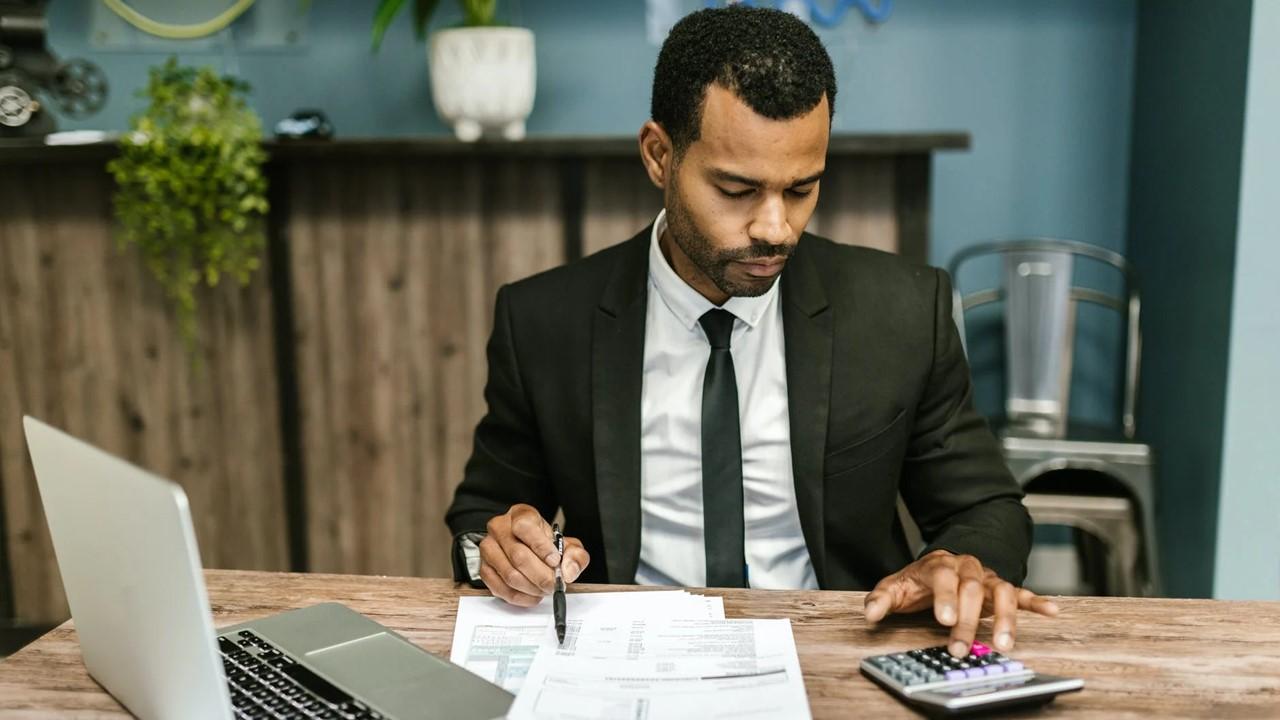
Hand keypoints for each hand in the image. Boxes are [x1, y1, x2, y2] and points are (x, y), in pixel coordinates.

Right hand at [479, 504, 589, 606]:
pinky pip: (500, 588)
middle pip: (518, 556)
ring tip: (544, 589)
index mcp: (520, 515)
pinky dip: (520, 597)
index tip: (555, 561)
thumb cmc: (545, 544)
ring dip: (531, 588)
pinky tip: (532, 595)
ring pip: (509, 575)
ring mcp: (489, 549)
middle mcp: (499, 528)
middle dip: (541, 575)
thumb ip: (575, 556)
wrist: (528, 548)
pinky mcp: (484, 568)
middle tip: (554, 584)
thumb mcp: (567, 544)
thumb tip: (568, 570)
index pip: (524, 527)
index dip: (541, 547)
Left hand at [863, 550, 1058, 656]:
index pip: (944, 578)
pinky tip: (1051, 611)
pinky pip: (1021, 593)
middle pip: (971, 590)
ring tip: (1003, 643)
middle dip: (967, 620)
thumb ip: (882, 599)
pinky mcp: (1001, 589)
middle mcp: (966, 568)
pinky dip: (1036, 602)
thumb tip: (871, 613)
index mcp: (939, 565)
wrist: (941, 564)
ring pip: (1000, 592)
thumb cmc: (918, 580)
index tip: (944, 619)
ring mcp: (986, 578)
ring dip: (1004, 618)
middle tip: (960, 647)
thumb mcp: (895, 586)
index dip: (945, 597)